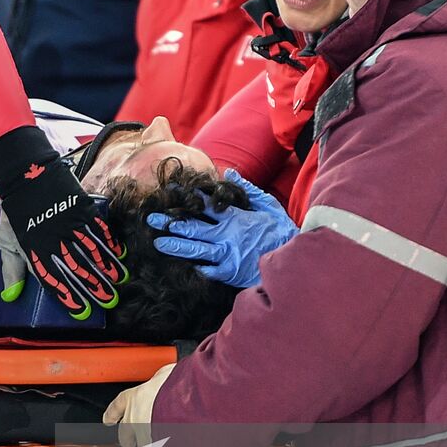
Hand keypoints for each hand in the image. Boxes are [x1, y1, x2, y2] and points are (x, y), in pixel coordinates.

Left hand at [0, 126, 125, 317]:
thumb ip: (12, 270)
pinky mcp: (80, 208)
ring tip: (118, 279)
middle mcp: (54, 239)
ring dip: (106, 265)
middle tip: (108, 300)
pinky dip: (109, 241)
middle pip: (77, 267)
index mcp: (35, 249)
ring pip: (91, 249)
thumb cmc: (16, 211)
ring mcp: (69, 223)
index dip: (67, 295)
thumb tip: (10, 297)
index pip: (53, 278)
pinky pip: (97, 228)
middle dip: (94, 285)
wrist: (27, 175)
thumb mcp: (7, 240)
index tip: (80, 310)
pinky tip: (118, 252)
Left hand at [102, 363, 174, 446]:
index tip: (107, 420)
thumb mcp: (166, 374)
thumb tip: (166, 375)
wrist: (183, 403)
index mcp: (133, 398)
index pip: (116, 407)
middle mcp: (135, 419)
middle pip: (124, 435)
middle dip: (127, 441)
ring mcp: (145, 436)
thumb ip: (162, 378)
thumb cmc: (174, 386)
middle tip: (130, 444)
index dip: (111, 414)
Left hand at [148, 170, 296, 288]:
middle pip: (192, 227)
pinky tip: (184, 264)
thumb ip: (246, 190)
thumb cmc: (281, 231)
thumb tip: (229, 173)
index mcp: (234, 218)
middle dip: (170, 223)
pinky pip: (207, 270)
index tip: (169, 190)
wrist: (294, 260)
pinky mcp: (229, 273)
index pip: (204, 204)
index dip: (186, 197)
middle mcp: (226, 236)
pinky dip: (197, 266)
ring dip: (175, 245)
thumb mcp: (267, 205)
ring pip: (195, 249)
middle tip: (151, 219)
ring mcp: (226, 255)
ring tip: (158, 243)